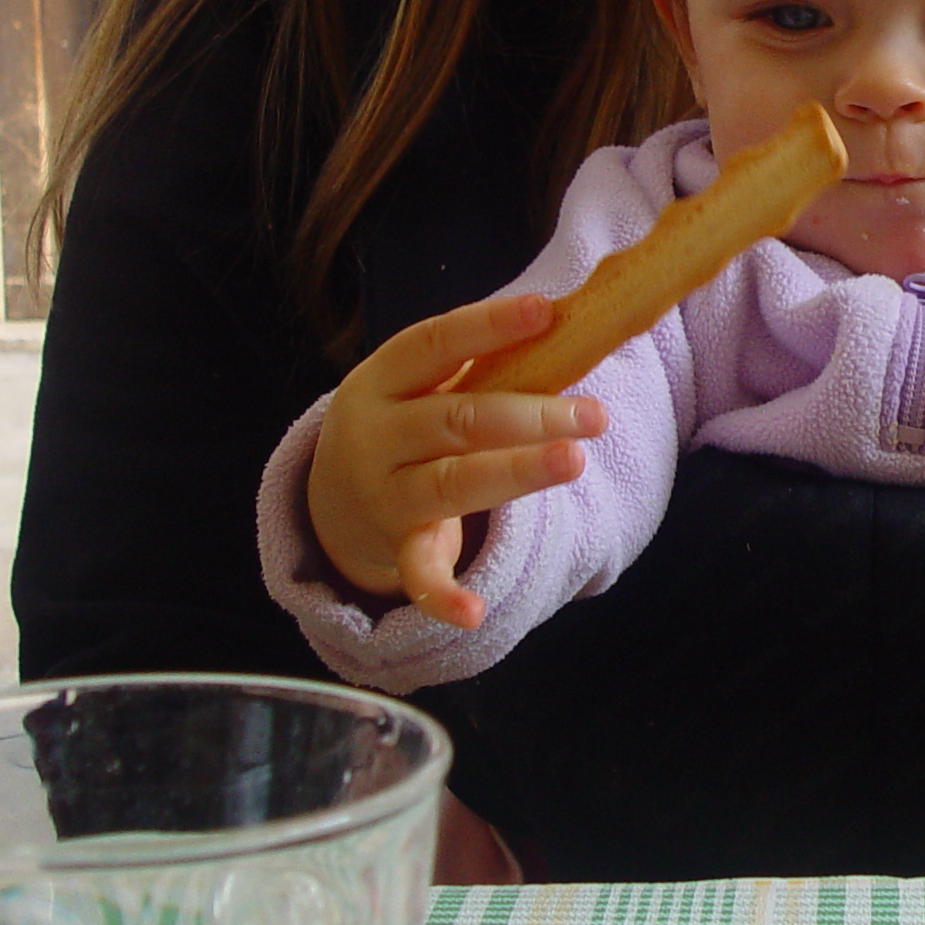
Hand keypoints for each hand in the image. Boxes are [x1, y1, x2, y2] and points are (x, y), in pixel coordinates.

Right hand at [307, 292, 604, 626]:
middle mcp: (376, 436)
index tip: (546, 312)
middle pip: (457, 419)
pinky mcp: (395, 549)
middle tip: (593, 414)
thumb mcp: (421, 388)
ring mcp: (384, 496)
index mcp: (383, 381)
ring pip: (451, 484)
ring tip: (572, 459)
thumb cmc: (405, 425)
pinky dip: (445, 595)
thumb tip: (573, 323)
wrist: (332, 502)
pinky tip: (474, 612)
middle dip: (528, 415)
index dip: (488, 327)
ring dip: (515, 472)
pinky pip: (419, 573)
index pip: (434, 344)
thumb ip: (482, 363)